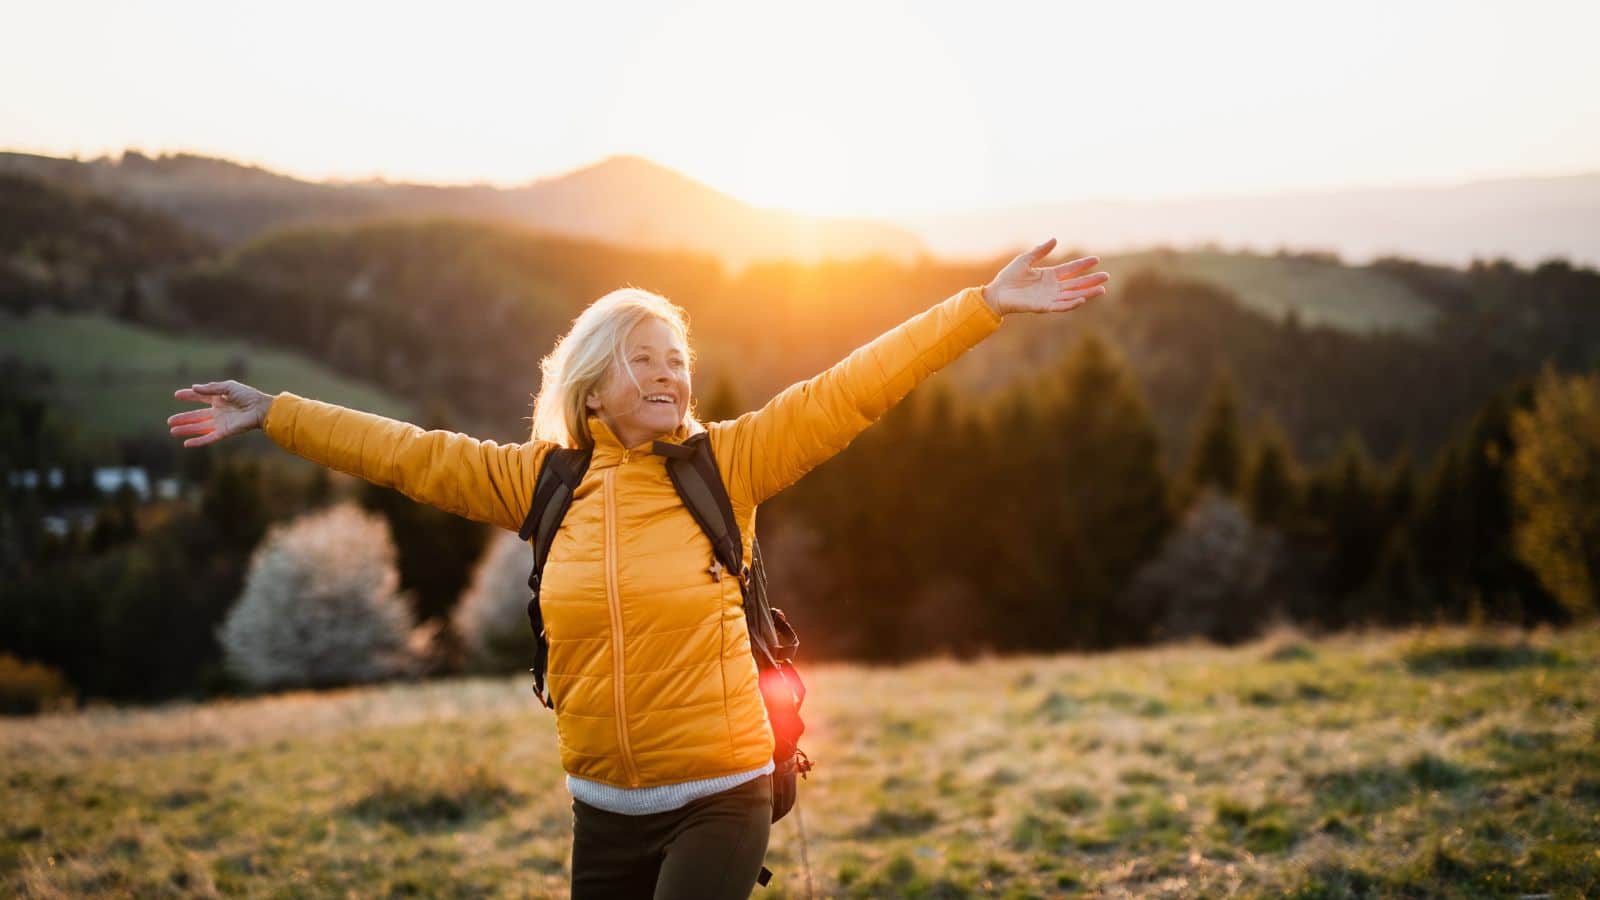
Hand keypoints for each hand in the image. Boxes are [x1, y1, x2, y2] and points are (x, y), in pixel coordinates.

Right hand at [167, 380, 273, 447]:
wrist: (261, 408)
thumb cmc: (248, 395)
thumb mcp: (228, 387)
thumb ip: (211, 388)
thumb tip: (194, 388)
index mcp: (219, 399)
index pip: (200, 397)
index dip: (189, 396)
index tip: (177, 395)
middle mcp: (218, 412)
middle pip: (196, 416)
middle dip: (183, 418)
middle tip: (169, 421)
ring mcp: (221, 423)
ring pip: (199, 428)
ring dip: (186, 430)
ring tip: (172, 431)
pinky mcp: (224, 432)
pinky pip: (209, 438)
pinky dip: (198, 441)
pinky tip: (186, 444)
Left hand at [982, 238, 1108, 315]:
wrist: (997, 293)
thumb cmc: (1008, 277)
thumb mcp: (1025, 260)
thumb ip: (1040, 251)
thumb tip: (1055, 239)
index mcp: (1049, 276)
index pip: (1070, 270)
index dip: (1083, 265)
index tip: (1096, 259)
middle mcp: (1052, 287)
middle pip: (1076, 284)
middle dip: (1091, 281)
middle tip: (1107, 276)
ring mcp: (1049, 297)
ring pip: (1072, 296)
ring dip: (1087, 293)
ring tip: (1102, 289)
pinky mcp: (1043, 307)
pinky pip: (1060, 306)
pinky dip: (1071, 303)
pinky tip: (1082, 299)